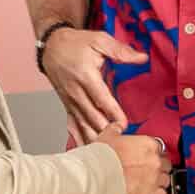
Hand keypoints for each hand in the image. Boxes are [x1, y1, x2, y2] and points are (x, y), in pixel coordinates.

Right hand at [40, 26, 147, 142]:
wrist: (51, 47)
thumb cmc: (76, 43)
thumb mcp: (100, 40)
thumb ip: (121, 51)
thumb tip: (142, 58)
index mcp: (85, 76)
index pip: (101, 98)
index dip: (112, 113)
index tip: (124, 125)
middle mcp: (75, 91)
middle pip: (91, 116)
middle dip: (105, 131)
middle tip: (120, 144)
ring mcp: (69, 100)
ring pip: (81, 124)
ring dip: (93, 138)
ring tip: (105, 153)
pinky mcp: (66, 105)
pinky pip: (72, 124)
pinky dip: (79, 138)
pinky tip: (86, 151)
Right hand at [102, 132, 172, 193]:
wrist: (99, 175)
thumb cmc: (103, 157)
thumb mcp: (108, 135)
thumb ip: (116, 129)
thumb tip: (118, 126)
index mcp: (148, 144)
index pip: (160, 148)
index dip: (154, 153)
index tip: (148, 156)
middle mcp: (155, 160)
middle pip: (166, 164)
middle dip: (158, 167)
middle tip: (148, 169)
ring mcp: (155, 177)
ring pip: (166, 180)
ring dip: (160, 181)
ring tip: (150, 183)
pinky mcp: (152, 193)